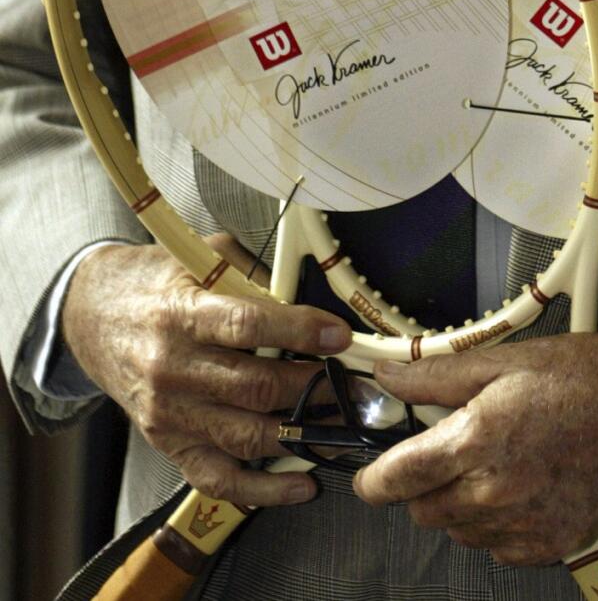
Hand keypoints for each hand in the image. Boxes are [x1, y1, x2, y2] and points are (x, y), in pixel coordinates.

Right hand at [62, 236, 350, 507]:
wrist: (93, 315)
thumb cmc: (155, 281)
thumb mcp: (201, 257)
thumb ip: (252, 276)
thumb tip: (308, 296)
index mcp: (181, 314)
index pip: (247, 326)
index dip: (299, 331)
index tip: (339, 335)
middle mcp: (171, 367)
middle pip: (254, 387)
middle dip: (314, 388)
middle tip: (354, 385)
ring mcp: (168, 413)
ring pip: (244, 435)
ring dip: (301, 434)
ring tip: (342, 426)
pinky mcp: (167, 443)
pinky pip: (217, 478)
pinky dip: (263, 489)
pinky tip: (301, 483)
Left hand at [355, 332, 597, 564]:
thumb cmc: (579, 376)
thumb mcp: (504, 361)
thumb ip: (437, 376)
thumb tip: (386, 375)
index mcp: (477, 439)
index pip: (397, 479)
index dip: (374, 481)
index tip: (371, 477)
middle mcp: (494, 492)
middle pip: (422, 511)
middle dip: (424, 485)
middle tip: (451, 451)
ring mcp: (522, 525)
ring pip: (458, 531)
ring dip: (461, 504)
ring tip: (496, 463)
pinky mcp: (548, 546)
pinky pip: (496, 548)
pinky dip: (496, 524)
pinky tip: (521, 486)